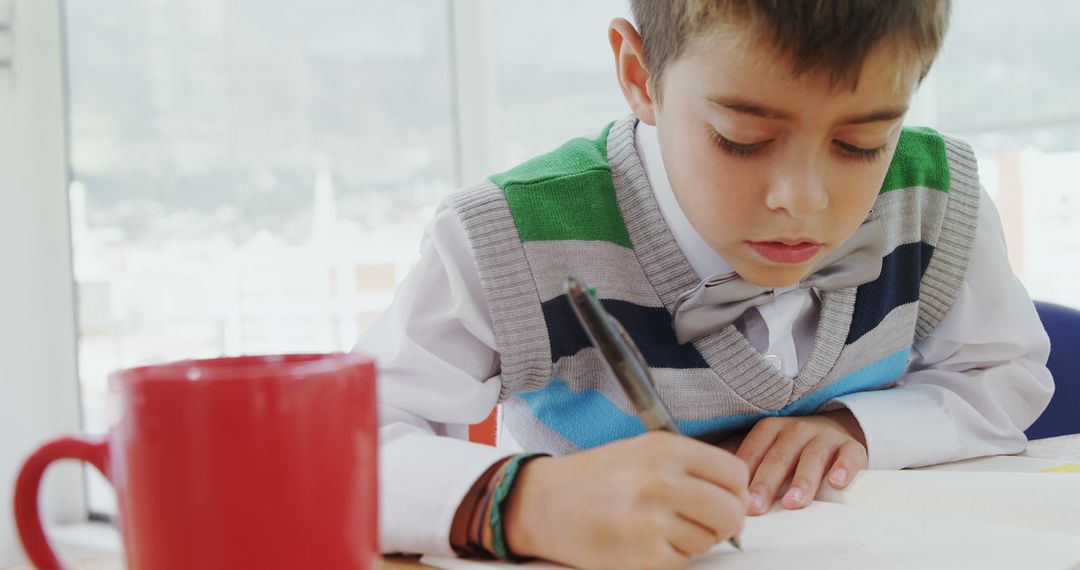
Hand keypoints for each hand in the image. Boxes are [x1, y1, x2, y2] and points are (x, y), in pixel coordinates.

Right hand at [503, 431, 748, 569]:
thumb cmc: (598, 477)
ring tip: (659, 527)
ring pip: (709, 541)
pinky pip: (684, 563)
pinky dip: (670, 559)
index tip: (724, 498)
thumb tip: (739, 496)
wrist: (545, 504)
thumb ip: (692, 466)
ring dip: (693, 540)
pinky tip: (645, 542)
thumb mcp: (645, 450)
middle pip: (731, 512)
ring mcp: (652, 521)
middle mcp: (662, 481)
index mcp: (666, 449)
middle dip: (725, 523)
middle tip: (706, 522)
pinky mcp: (644, 558)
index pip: (735, 473)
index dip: (735, 490)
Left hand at [735, 410, 866, 514]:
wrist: (833, 431)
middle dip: (766, 483)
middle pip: (779, 457)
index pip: (753, 452)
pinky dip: (844, 468)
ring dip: (802, 480)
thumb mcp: (764, 447)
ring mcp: (824, 436)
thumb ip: (741, 459)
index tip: (735, 499)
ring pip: (812, 457)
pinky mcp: (850, 446)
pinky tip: (836, 483)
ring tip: (793, 502)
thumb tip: (712, 476)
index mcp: (770, 429)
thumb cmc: (790, 448)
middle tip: (756, 507)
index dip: (744, 476)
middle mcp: (796, 429)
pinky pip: (849, 455)